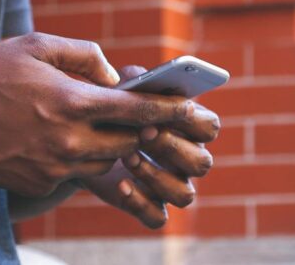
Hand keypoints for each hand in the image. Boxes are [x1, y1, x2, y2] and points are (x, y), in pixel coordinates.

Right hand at [0, 34, 194, 197]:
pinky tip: (59, 141)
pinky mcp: (39, 184)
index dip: (169, 111)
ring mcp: (54, 167)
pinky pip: (74, 175)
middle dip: (138, 130)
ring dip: (109, 147)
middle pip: (127, 143)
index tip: (193, 110)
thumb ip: (82, 53)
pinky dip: (78, 160)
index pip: (137, 110)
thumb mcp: (34, 44)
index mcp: (72, 101)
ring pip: (104, 163)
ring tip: (95, 126)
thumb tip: (111, 74)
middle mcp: (69, 140)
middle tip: (141, 117)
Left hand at [81, 65, 219, 228]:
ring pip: (185, 194)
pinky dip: (140, 202)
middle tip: (142, 132)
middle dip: (172, 147)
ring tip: (128, 157)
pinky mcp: (149, 206)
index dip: (192, 121)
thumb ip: (135, 81)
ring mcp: (171, 186)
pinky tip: (121, 183)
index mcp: (189, 127)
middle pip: (202, 163)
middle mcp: (187, 159)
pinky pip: (157, 217)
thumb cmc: (113, 109)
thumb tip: (142, 79)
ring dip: (157, 176)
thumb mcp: (122, 89)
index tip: (163, 112)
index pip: (210, 127)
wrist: (84, 140)